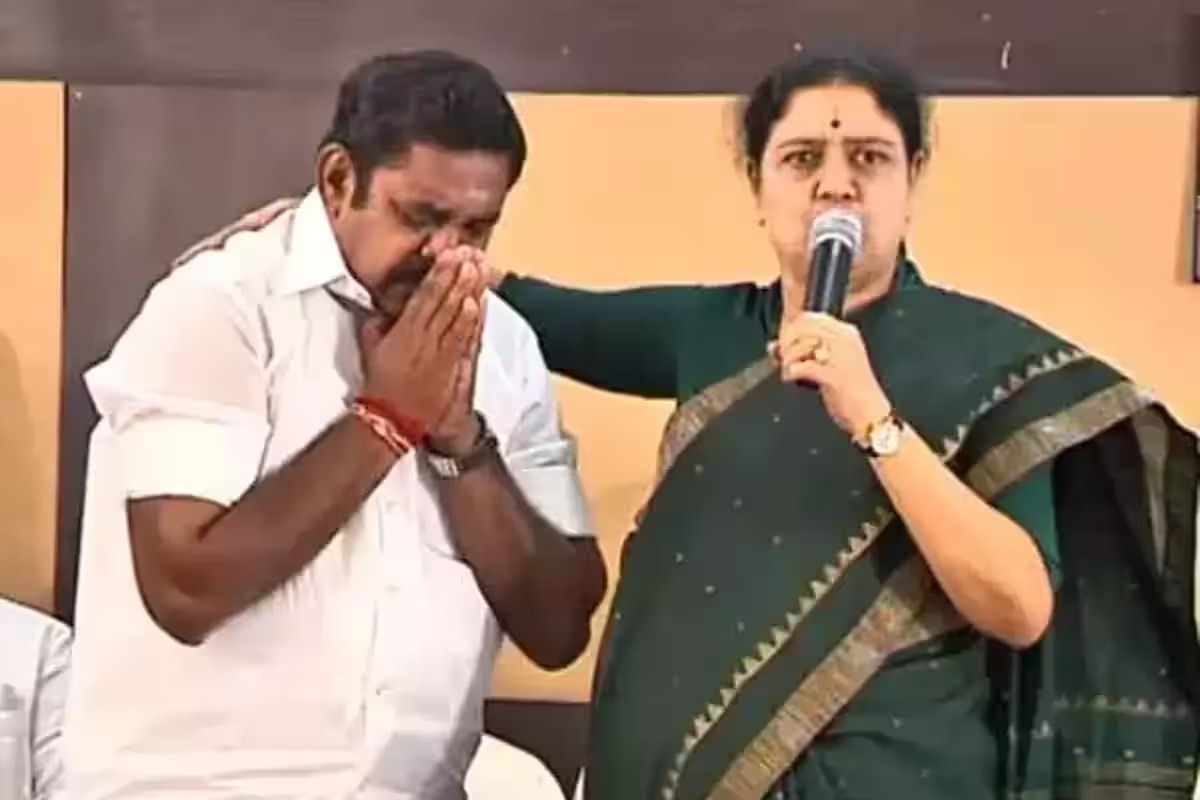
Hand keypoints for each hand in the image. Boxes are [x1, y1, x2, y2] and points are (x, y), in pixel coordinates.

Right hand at [358, 246, 486, 437]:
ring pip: (457, 317)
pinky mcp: (451, 366)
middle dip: (459, 276)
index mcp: (404, 331)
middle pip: (445, 302)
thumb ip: (377, 325)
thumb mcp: (371, 348)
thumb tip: (383, 308)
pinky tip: (477, 305)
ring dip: (469, 292)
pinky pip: (464, 339)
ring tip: (479, 270)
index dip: (439, 274)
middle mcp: (424, 339)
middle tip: (471, 254)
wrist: (392, 419)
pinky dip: (472, 322)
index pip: (425, 296)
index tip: (450, 255)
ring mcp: (440, 353)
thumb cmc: (379, 384)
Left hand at [770, 312, 891, 440]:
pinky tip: (791, 379)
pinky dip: (790, 373)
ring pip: (799, 346)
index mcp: (847, 333)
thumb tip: (771, 345)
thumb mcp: (831, 363)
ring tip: (788, 371)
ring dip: (787, 359)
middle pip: (801, 329)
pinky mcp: (833, 376)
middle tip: (784, 359)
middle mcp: (845, 340)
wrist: (871, 416)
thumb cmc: (850, 392)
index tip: (785, 344)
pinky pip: (800, 367)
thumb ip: (805, 351)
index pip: (809, 317)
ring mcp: (840, 357)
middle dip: (786, 343)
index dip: (791, 329)